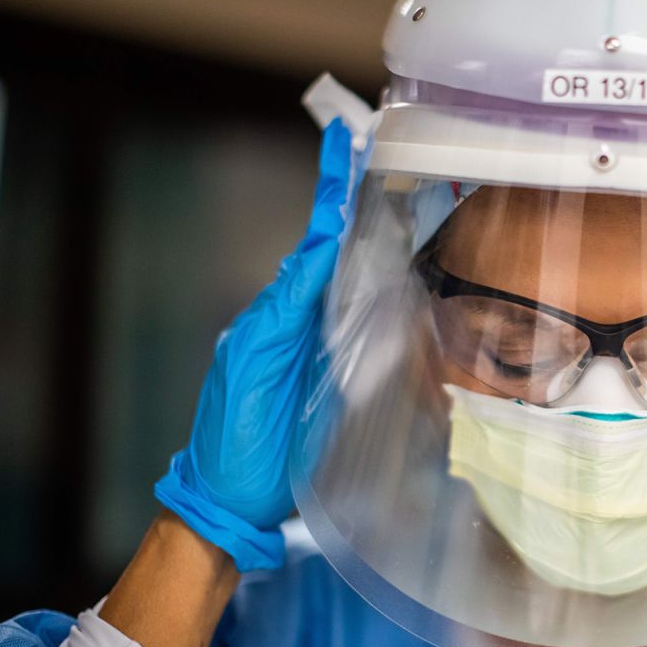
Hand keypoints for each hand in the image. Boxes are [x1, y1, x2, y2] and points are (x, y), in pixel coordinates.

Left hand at [154, 119, 362, 570]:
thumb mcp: (252, 363)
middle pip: (340, 254)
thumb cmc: (235, 436)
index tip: (348, 142)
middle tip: (386, 155)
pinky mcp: (351, 383)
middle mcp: (308, 323)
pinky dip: (390, 305)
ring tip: (405, 202)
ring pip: (360, 289)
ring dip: (379, 247)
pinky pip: (373, 332)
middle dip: (360, 206)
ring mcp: (330, 351)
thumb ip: (285, 308)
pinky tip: (410, 289)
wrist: (237, 505)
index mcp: (283, 311)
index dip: (332, 193)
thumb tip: (319, 251)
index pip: (316, 240)